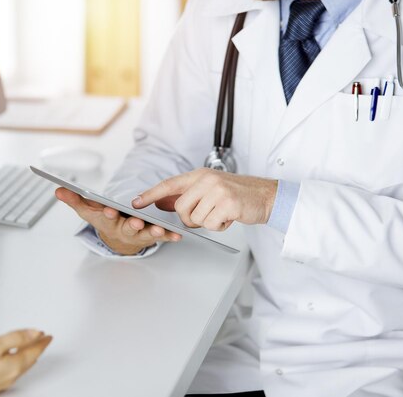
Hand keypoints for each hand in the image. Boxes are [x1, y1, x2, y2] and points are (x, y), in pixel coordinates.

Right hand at [0, 329, 51, 396]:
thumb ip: (17, 338)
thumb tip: (35, 334)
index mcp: (15, 365)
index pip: (34, 351)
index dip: (42, 341)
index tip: (48, 336)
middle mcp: (11, 376)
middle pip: (30, 359)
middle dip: (37, 348)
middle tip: (42, 340)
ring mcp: (2, 381)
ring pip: (21, 365)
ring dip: (28, 354)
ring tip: (31, 347)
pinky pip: (12, 370)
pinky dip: (17, 360)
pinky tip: (13, 358)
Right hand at [56, 187, 181, 255]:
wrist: (118, 239)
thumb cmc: (103, 220)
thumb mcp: (87, 210)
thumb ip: (73, 199)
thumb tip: (57, 189)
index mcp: (108, 222)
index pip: (106, 218)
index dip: (107, 214)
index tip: (109, 210)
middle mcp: (123, 229)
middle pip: (127, 228)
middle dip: (131, 225)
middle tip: (135, 221)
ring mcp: (139, 234)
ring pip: (146, 234)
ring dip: (152, 233)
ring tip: (158, 230)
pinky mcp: (152, 235)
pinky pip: (162, 237)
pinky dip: (169, 236)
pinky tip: (177, 235)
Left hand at [132, 168, 277, 230]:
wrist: (267, 196)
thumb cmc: (238, 194)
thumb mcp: (210, 189)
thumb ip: (187, 195)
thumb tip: (163, 203)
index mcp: (200, 175)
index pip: (169, 185)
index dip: (150, 195)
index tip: (135, 203)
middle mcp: (207, 180)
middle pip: (181, 209)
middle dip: (191, 219)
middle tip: (207, 215)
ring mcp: (218, 190)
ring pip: (196, 219)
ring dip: (208, 223)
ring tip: (222, 213)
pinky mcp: (228, 203)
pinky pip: (211, 224)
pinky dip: (220, 226)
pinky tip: (230, 217)